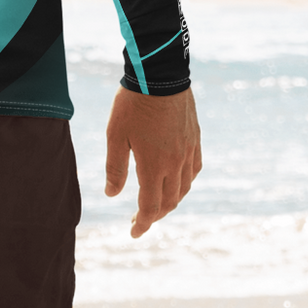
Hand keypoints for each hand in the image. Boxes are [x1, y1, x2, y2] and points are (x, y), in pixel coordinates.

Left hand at [104, 87, 200, 237]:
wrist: (160, 75)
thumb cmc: (133, 104)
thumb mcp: (115, 136)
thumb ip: (115, 168)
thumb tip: (112, 195)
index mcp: (153, 166)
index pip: (150, 207)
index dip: (142, 223)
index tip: (133, 233)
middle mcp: (175, 163)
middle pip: (168, 202)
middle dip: (154, 216)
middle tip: (139, 220)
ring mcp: (188, 151)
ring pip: (184, 188)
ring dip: (170, 202)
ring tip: (156, 204)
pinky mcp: (195, 139)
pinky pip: (194, 170)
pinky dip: (185, 183)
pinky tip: (178, 182)